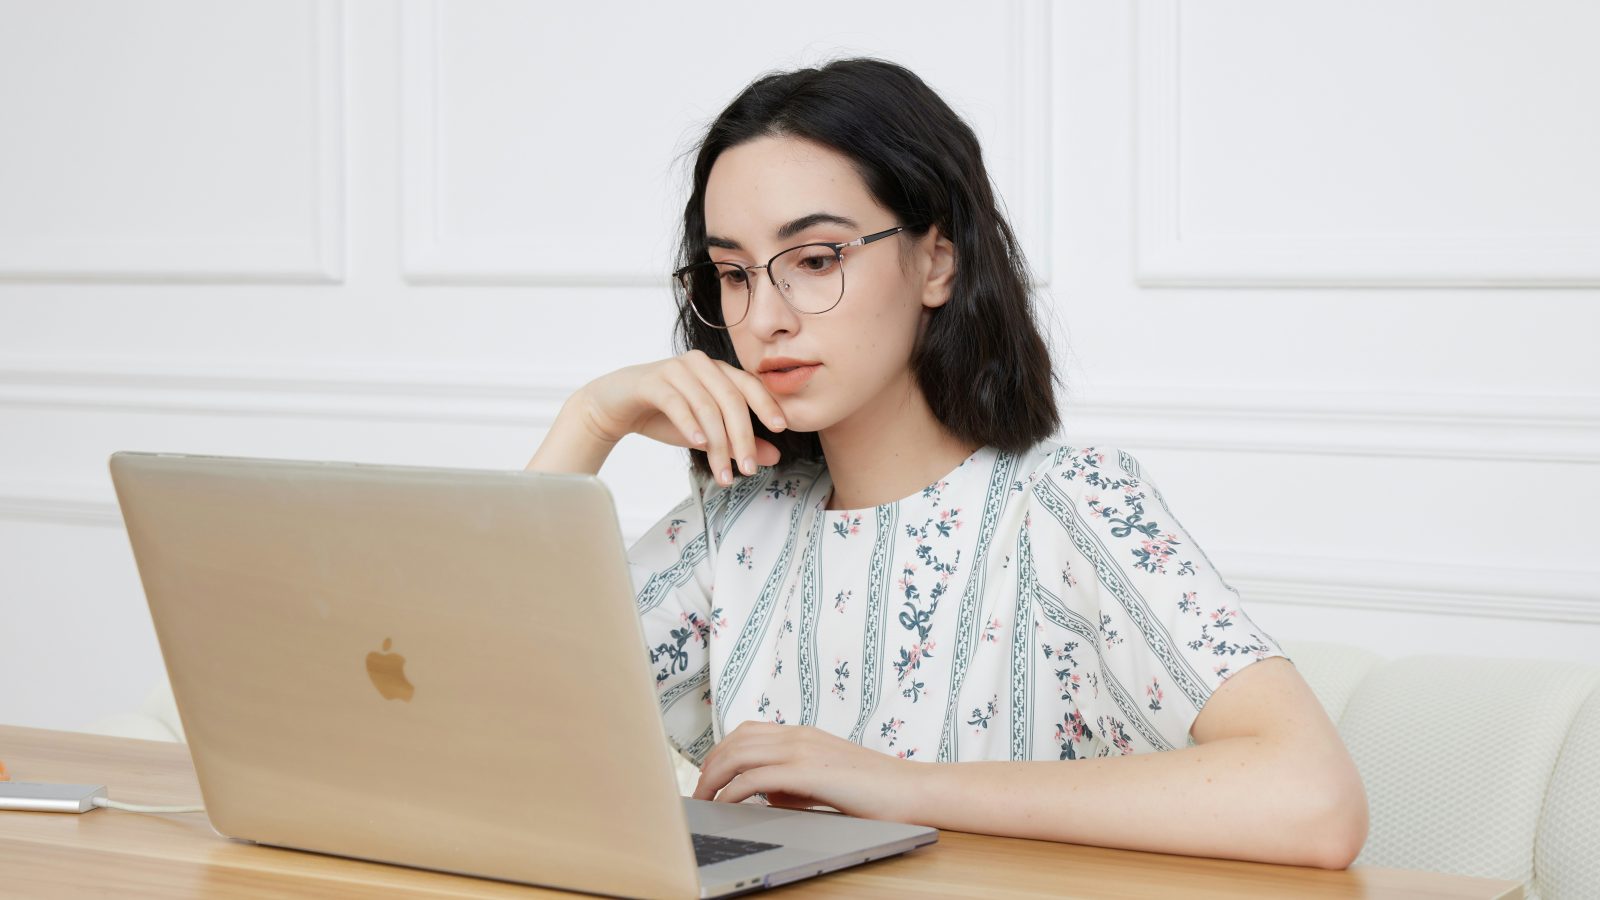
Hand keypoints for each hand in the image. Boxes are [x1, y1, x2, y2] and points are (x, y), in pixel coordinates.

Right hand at [576, 350, 786, 485]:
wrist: (615, 407)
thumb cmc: (662, 416)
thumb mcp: (705, 433)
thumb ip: (737, 441)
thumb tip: (774, 456)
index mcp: (717, 370)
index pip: (749, 385)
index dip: (766, 405)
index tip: (781, 429)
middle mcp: (700, 364)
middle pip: (731, 399)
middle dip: (743, 437)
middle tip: (749, 469)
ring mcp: (675, 369)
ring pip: (707, 405)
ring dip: (718, 443)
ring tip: (723, 472)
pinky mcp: (651, 380)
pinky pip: (677, 402)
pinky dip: (690, 424)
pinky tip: (698, 444)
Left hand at [692, 722, 922, 821]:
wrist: (910, 790)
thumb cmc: (873, 791)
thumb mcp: (825, 781)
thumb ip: (793, 782)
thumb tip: (763, 794)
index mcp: (802, 735)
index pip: (746, 733)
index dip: (719, 754)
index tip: (707, 778)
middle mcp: (798, 736)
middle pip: (735, 741)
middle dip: (708, 767)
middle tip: (697, 794)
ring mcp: (803, 751)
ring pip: (739, 755)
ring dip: (713, 779)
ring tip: (703, 802)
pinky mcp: (808, 772)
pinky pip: (755, 779)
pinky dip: (733, 792)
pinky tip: (726, 806)